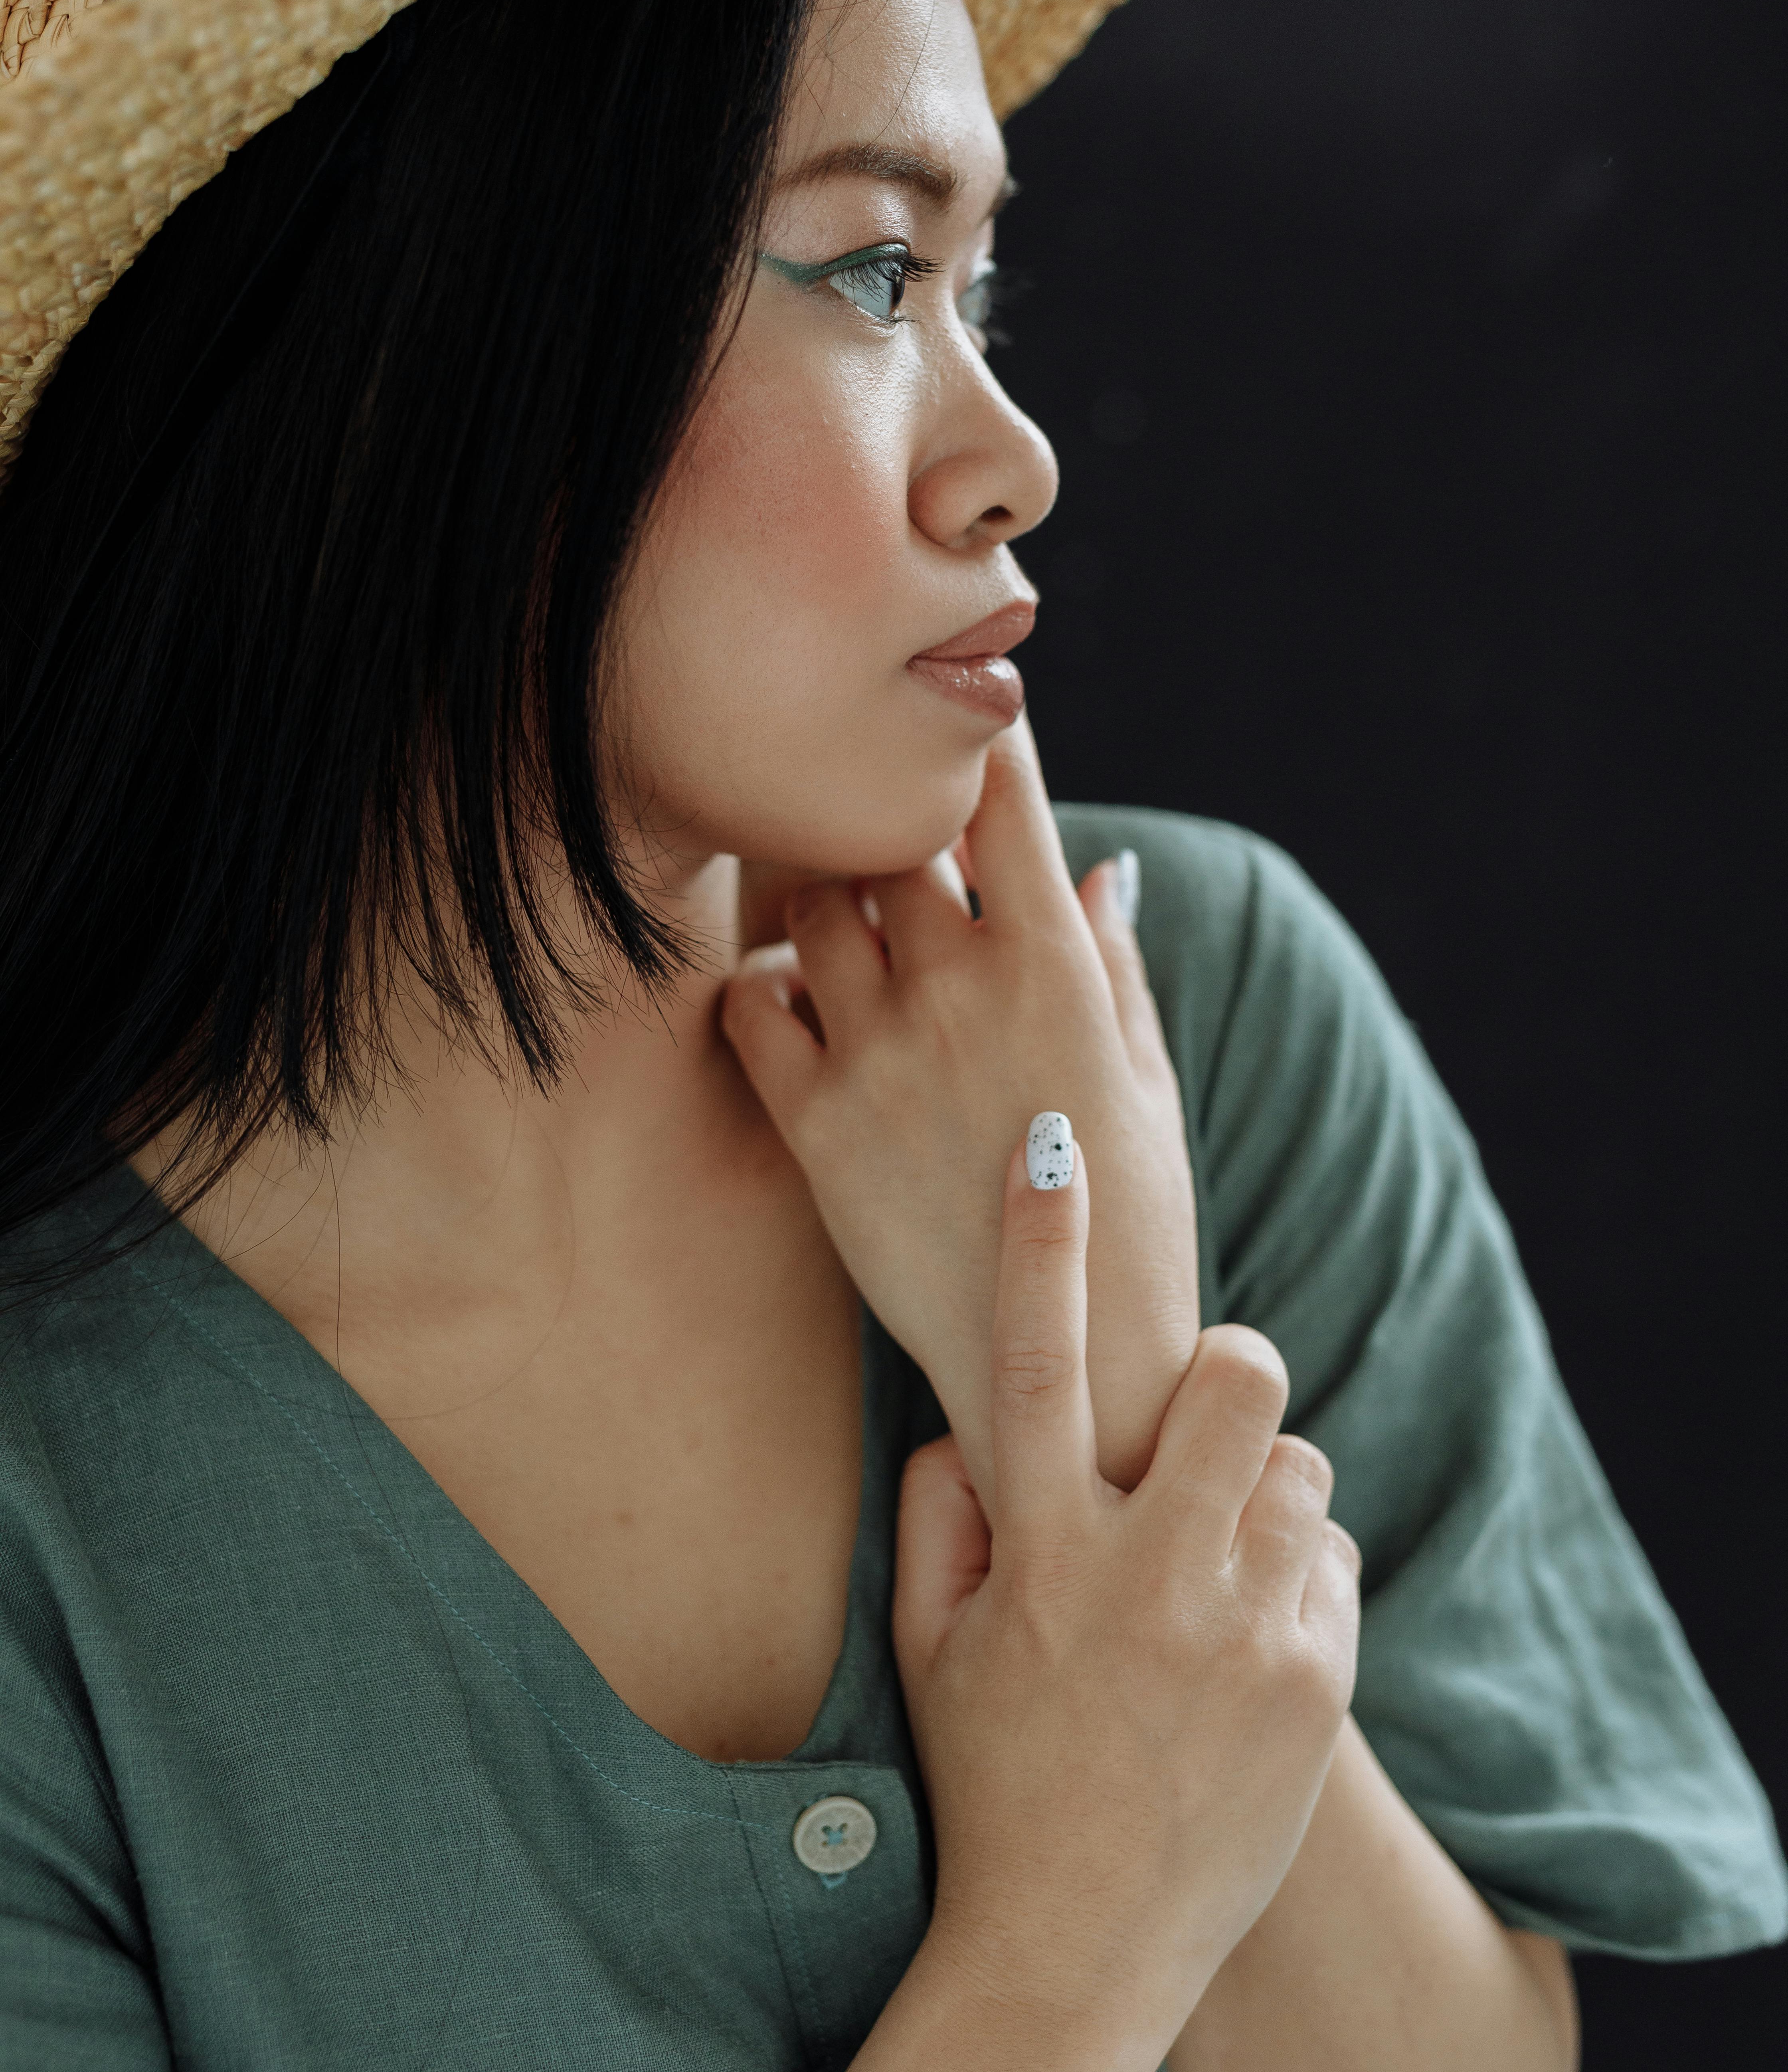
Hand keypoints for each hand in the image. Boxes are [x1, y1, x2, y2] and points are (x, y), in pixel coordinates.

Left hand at [722, 722, 1196, 1494]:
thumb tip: (1102, 866)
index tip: (964, 712)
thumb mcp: (1144, 1077)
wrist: (1071, 1359)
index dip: (980, 741)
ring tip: (849, 934)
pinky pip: (750, 1007)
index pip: (1003, 801)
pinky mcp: (816, 1124)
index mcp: (1055, 967)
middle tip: (891, 850)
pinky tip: (797, 1006)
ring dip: (824, 902)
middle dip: (888, 831)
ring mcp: (881, 1054)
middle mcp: (960, 991)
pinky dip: (763, 988)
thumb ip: (1112, 963)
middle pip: (888, 840)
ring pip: (811, 909)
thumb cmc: (1128, 1215)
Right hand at [881, 1131, 1358, 2071]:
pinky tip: (1245, 1646)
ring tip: (1214, 1569)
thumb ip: (942, 1515)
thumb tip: (973, 1422)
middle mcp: (1146, 1576)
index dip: (1040, 1238)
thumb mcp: (931, 1647)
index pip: (1032, 1361)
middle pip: (1233, 1380)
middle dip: (1227, 1374)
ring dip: (1262, 1492)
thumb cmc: (994, 1777)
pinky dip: (1297, 1578)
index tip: (1052, 1139)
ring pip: (1298, 1465)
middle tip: (1203, 1419)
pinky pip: (1333, 1558)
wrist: (1080, 1943)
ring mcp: (1242, 1628)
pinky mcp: (1317, 1679)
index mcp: (1040, 1554)